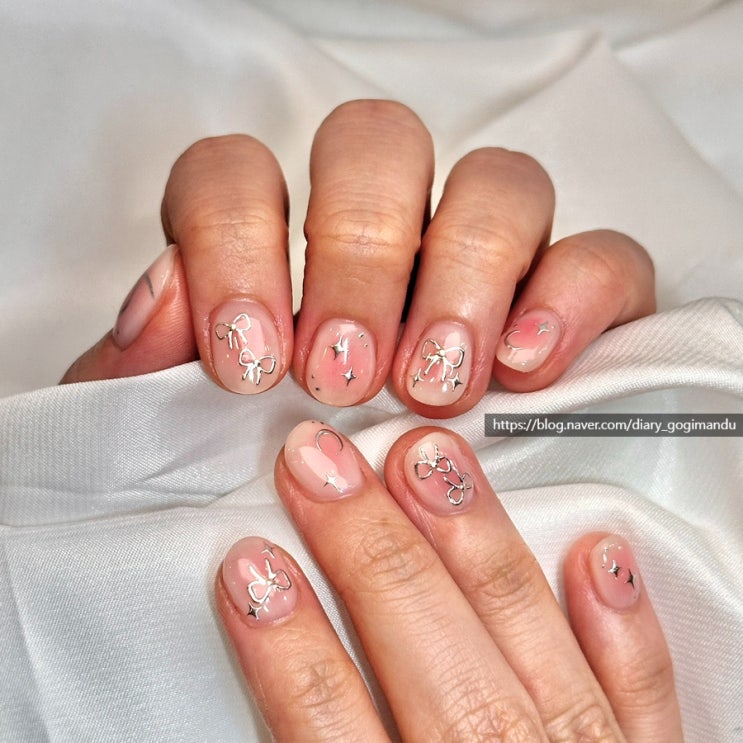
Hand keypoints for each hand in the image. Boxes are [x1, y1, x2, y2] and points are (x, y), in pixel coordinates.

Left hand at [63, 100, 654, 416]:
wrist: (375, 553)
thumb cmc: (269, 474)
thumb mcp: (186, 437)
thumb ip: (150, 366)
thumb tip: (170, 295)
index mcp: (277, 241)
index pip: (239, 174)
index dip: (235, 241)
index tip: (249, 359)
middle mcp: (384, 228)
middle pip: (378, 148)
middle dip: (357, 254)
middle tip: (344, 375)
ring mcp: (485, 255)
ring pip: (499, 185)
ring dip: (463, 275)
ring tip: (434, 385)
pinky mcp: (572, 301)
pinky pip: (602, 256)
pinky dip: (571, 296)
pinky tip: (525, 367)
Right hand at [216, 422, 681, 740]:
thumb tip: (275, 668)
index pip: (334, 735)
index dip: (286, 648)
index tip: (248, 565)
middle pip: (433, 666)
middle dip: (368, 553)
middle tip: (319, 463)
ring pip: (529, 653)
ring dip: (473, 548)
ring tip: (428, 459)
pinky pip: (648, 703)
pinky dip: (623, 631)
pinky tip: (595, 550)